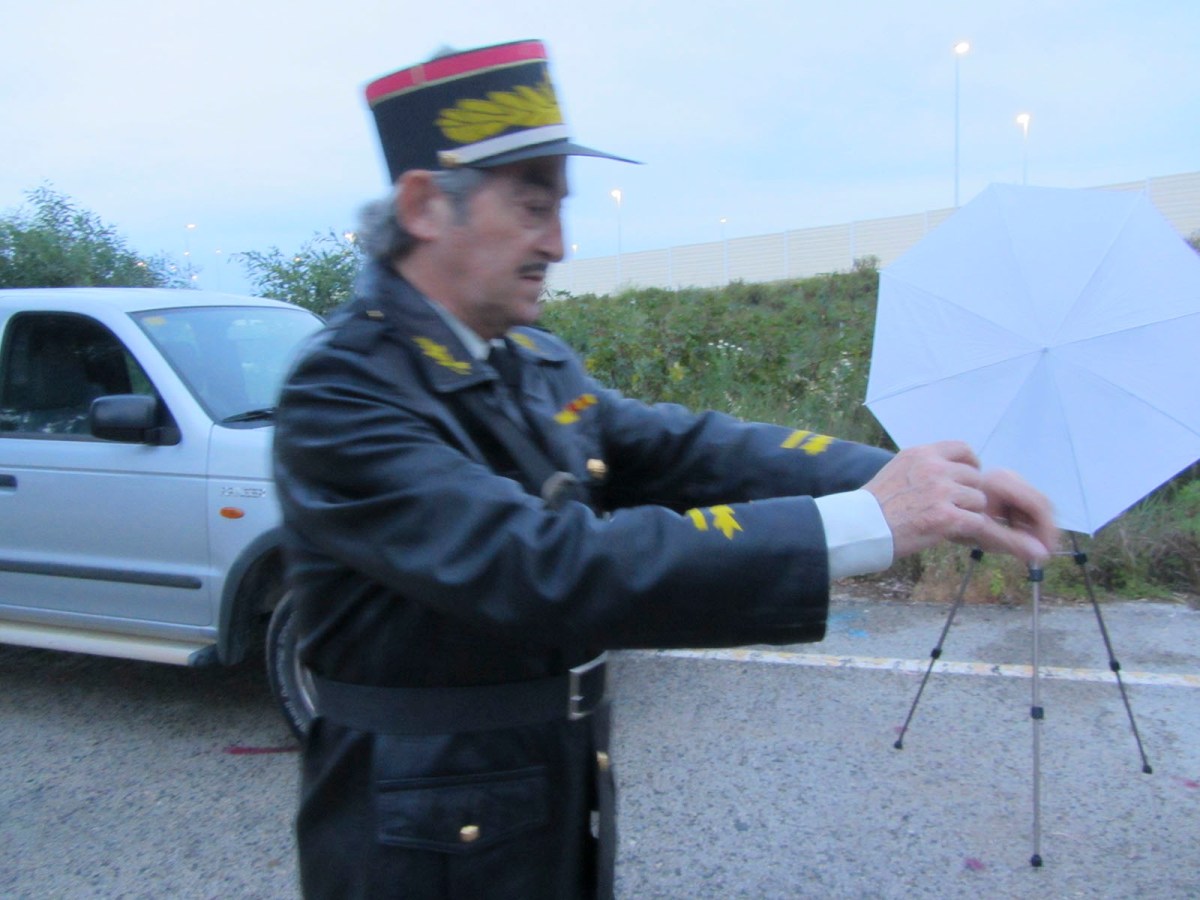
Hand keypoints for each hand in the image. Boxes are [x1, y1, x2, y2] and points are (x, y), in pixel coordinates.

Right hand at [864, 441, 1057, 563]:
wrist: (860, 527)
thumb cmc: (874, 505)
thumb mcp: (897, 470)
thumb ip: (923, 468)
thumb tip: (947, 473)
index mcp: (921, 454)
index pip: (962, 449)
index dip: (970, 465)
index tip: (966, 479)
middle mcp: (934, 468)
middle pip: (974, 477)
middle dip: (969, 494)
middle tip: (957, 509)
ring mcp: (941, 492)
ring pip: (978, 500)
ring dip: (969, 513)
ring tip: (948, 523)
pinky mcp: (946, 517)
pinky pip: (976, 522)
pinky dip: (971, 531)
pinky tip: (955, 534)